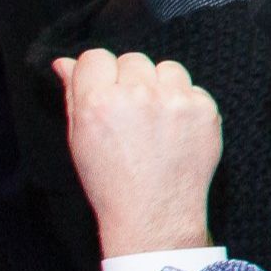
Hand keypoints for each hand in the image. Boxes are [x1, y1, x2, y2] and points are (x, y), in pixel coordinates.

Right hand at [55, 50, 218, 260]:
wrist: (154, 214)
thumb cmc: (111, 182)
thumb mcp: (79, 139)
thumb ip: (74, 94)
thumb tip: (66, 62)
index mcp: (98, 102)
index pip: (96, 57)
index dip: (99, 72)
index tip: (104, 87)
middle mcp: (137, 95)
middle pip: (132, 59)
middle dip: (129, 79)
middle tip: (131, 111)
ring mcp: (174, 101)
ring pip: (166, 68)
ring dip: (160, 85)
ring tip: (155, 118)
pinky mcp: (204, 109)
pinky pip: (193, 88)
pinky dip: (185, 103)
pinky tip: (175, 130)